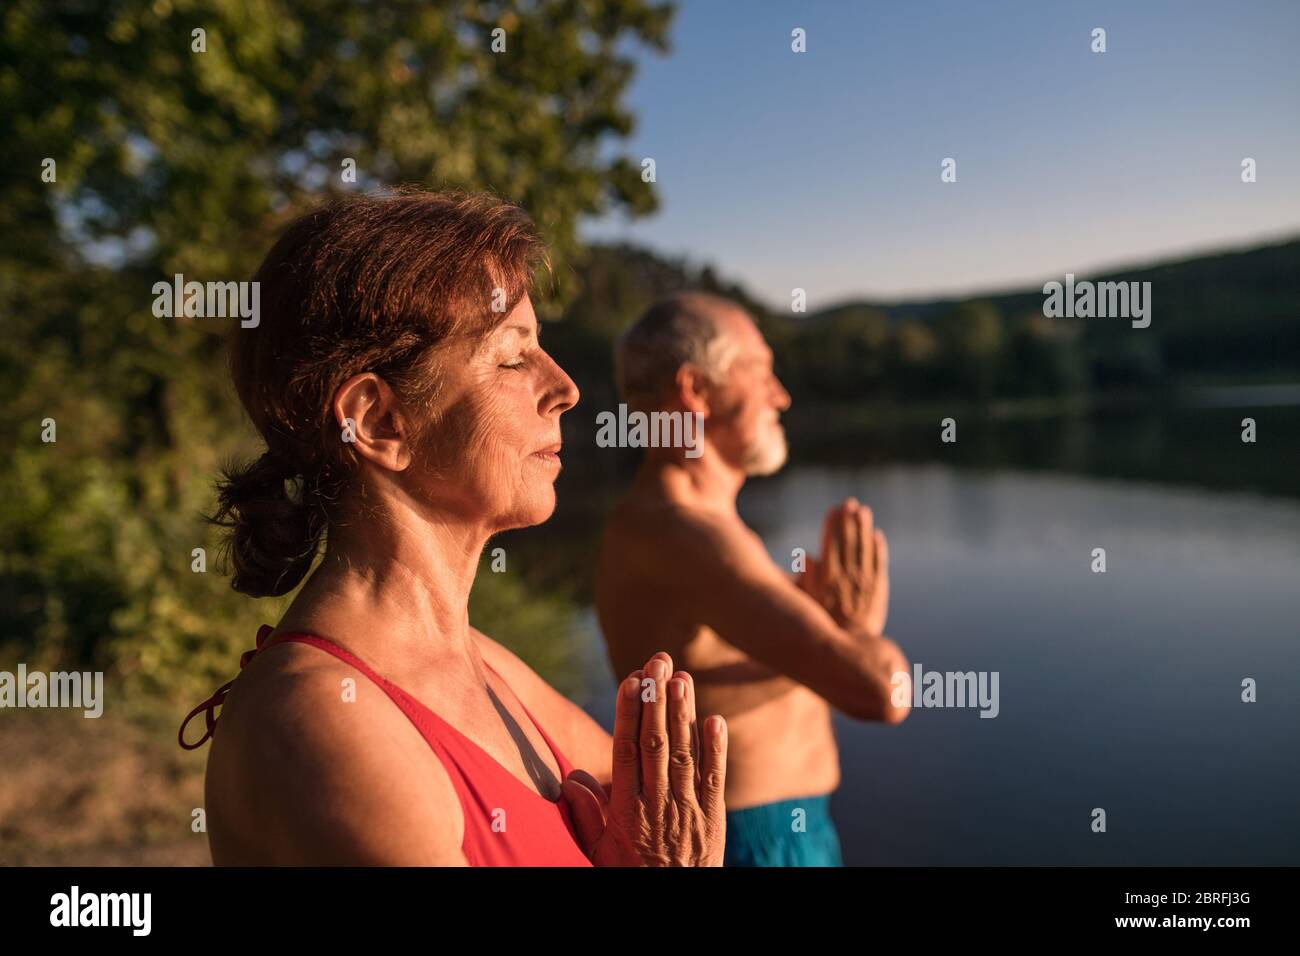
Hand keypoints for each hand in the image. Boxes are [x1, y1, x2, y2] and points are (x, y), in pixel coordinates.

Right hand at [562, 652, 726, 865]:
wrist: (669, 905)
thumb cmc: (627, 875)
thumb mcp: (597, 852)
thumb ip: (585, 813)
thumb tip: (571, 776)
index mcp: (626, 812)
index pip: (626, 752)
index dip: (629, 713)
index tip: (631, 680)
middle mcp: (657, 806)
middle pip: (656, 744)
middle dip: (657, 699)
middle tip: (659, 661)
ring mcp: (687, 810)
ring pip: (684, 754)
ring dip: (683, 713)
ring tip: (681, 677)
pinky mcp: (712, 817)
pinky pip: (714, 779)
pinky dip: (716, 748)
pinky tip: (714, 719)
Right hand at [804, 498, 889, 635]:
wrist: (851, 650)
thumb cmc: (824, 629)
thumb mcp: (808, 606)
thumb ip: (807, 581)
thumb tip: (807, 557)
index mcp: (829, 580)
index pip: (832, 546)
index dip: (833, 527)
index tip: (834, 509)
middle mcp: (848, 579)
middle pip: (850, 545)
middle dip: (850, 522)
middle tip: (850, 503)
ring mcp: (865, 585)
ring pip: (865, 552)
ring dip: (864, 530)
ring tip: (864, 512)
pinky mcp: (878, 593)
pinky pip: (879, 567)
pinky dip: (879, 551)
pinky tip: (878, 537)